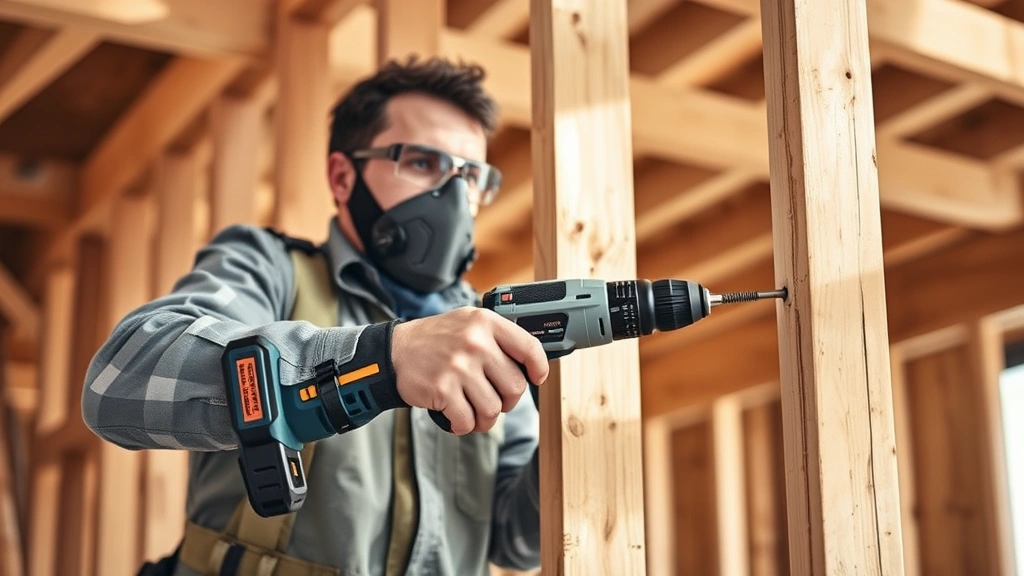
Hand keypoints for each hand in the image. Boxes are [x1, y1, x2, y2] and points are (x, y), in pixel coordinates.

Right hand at [390, 306, 548, 434]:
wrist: (395, 352)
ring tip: (473, 410)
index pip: (529, 347)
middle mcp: (475, 342)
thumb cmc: (437, 341)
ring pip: (493, 409)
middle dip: (507, 401)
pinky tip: (456, 416)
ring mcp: (459, 366)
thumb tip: (531, 364)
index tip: (536, 378)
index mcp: (485, 323)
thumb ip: (498, 338)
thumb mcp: (469, 324)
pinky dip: (464, 425)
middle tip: (493, 399)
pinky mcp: (443, 389)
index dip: (538, 368)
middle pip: (515, 387)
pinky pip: (468, 420)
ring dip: (485, 418)